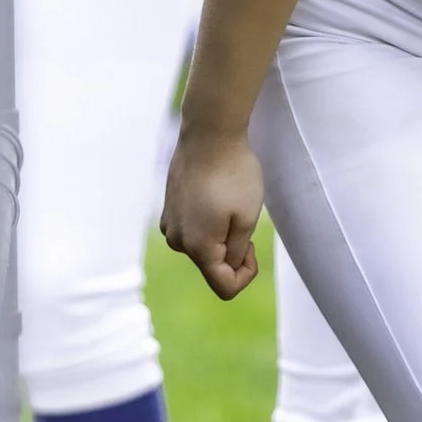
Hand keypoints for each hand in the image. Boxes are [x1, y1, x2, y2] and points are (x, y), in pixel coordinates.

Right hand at [161, 124, 265, 298]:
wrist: (209, 134)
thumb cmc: (234, 174)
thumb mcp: (247, 218)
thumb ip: (237, 252)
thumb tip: (228, 266)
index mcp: (198, 247)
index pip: (225, 287)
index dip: (246, 274)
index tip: (252, 246)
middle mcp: (177, 241)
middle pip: (213, 267)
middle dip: (233, 251)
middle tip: (243, 216)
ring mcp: (169, 225)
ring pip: (202, 247)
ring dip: (220, 235)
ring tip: (228, 202)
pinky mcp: (168, 210)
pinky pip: (192, 230)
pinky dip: (208, 222)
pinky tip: (214, 195)